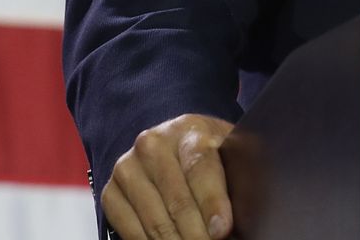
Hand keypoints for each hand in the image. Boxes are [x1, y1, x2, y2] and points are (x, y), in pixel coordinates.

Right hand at [102, 113, 236, 239]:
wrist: (171, 144)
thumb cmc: (207, 153)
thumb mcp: (227, 151)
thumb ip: (236, 173)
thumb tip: (248, 210)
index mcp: (188, 129)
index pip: (200, 166)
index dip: (212, 202)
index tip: (222, 229)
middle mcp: (152, 144)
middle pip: (177, 199)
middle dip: (197, 233)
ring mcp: (128, 167)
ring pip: (154, 219)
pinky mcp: (110, 191)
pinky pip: (130, 229)